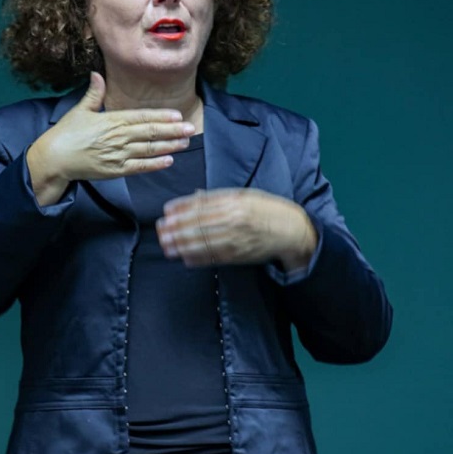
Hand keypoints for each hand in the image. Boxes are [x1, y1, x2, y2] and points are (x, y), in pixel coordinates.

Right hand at [27, 72, 195, 204]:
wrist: (55, 158)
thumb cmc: (66, 133)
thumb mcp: (80, 110)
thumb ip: (94, 93)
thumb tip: (96, 73)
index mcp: (112, 120)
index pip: (142, 116)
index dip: (162, 116)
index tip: (177, 115)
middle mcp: (118, 137)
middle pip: (151, 132)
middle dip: (173, 130)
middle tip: (190, 128)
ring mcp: (118, 155)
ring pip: (149, 149)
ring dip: (169, 146)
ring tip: (185, 142)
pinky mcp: (115, 170)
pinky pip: (140, 167)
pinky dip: (155, 164)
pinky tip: (169, 160)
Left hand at [156, 187, 317, 269]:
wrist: (291, 230)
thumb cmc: (266, 209)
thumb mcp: (244, 195)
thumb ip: (218, 197)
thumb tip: (193, 197)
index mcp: (235, 201)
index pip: (202, 205)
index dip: (182, 209)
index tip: (166, 211)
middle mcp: (234, 219)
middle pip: (199, 224)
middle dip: (177, 228)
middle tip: (161, 231)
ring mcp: (236, 239)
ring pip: (203, 242)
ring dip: (182, 245)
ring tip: (167, 246)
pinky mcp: (239, 255)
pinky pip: (215, 257)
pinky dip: (198, 258)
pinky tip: (185, 258)